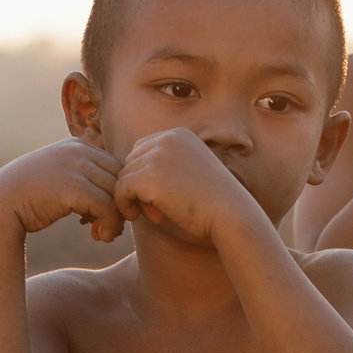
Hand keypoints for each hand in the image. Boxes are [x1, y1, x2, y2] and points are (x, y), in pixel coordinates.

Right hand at [0, 138, 123, 242]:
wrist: (0, 205)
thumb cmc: (31, 197)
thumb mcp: (60, 175)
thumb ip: (84, 176)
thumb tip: (118, 194)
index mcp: (78, 144)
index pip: (116, 168)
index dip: (115, 194)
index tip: (103, 214)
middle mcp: (79, 150)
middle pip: (120, 180)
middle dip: (119, 206)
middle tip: (108, 227)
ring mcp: (77, 166)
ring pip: (116, 195)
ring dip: (116, 220)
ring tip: (103, 234)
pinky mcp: (75, 188)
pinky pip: (108, 208)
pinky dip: (110, 226)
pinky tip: (98, 236)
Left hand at [112, 127, 261, 245]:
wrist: (231, 215)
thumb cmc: (215, 202)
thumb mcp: (193, 171)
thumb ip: (167, 165)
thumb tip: (129, 173)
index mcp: (179, 134)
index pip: (143, 149)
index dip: (145, 174)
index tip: (161, 196)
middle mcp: (167, 139)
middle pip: (131, 161)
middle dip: (138, 186)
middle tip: (156, 209)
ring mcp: (157, 157)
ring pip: (124, 176)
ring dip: (134, 199)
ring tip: (155, 215)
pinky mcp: (149, 178)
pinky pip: (121, 190)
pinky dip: (125, 205)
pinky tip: (140, 217)